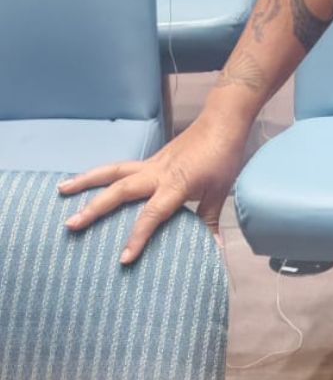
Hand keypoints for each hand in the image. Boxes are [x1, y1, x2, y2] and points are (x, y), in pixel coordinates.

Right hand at [56, 111, 252, 264]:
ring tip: (61, 190)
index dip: (138, 237)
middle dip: (94, 209)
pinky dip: (101, 174)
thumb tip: (214, 248)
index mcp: (176, 185)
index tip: (124, 258)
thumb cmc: (223, 156)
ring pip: (113, 172)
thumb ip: (210, 219)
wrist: (223, 121)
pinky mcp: (150, 159)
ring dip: (86, 181)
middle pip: (120, 191)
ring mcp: (151, 164)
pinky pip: (120, 168)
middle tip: (70, 224)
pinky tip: (86, 180)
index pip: (152, 214)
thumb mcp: (220, 190)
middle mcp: (157, 174)